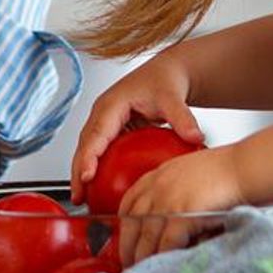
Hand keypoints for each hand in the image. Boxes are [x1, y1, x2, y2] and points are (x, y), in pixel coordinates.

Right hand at [70, 54, 202, 202]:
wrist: (165, 73)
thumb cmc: (163, 81)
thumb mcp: (172, 98)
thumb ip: (182, 117)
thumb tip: (195, 137)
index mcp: (111, 105)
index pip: (96, 134)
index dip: (88, 156)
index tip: (86, 176)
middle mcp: (102, 114)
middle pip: (84, 145)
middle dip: (77, 171)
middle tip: (79, 196)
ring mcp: (104, 122)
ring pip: (87, 150)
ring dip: (82, 173)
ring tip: (83, 198)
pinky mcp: (111, 130)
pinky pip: (99, 151)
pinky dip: (96, 169)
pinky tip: (101, 189)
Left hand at [115, 145, 240, 264]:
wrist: (245, 168)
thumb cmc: (228, 171)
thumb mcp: (191, 172)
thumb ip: (177, 189)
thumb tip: (173, 216)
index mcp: (158, 175)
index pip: (129, 201)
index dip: (123, 223)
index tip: (122, 237)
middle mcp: (157, 187)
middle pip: (131, 222)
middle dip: (127, 246)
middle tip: (127, 262)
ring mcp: (167, 200)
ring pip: (145, 236)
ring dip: (142, 257)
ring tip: (141, 271)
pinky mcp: (182, 214)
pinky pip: (166, 242)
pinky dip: (163, 257)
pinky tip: (164, 267)